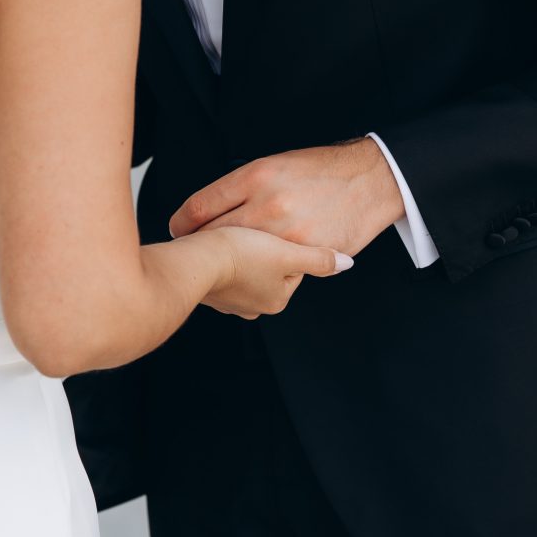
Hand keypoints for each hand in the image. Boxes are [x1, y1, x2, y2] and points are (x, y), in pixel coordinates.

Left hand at [170, 137, 405, 260]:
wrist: (369, 181)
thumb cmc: (320, 170)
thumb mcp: (274, 165)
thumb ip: (241, 188)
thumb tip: (207, 214)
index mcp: (255, 175)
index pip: (200, 206)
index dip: (181, 223)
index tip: (178, 231)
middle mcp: (266, 203)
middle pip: (213, 234)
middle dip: (198, 245)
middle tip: (191, 252)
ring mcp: (286, 232)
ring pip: (239, 255)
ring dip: (225, 262)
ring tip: (219, 263)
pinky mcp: (305, 252)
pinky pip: (269, 267)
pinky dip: (257, 271)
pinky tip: (252, 270)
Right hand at [201, 224, 350, 320]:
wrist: (191, 261)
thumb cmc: (237, 257)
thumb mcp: (287, 253)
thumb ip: (318, 258)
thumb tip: (345, 263)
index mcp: (276, 299)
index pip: (292, 266)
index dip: (286, 244)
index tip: (277, 231)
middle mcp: (252, 305)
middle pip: (269, 267)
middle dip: (263, 248)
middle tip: (254, 233)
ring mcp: (228, 299)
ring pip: (244, 266)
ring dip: (241, 251)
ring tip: (235, 237)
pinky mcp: (207, 288)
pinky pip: (221, 267)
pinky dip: (221, 256)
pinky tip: (218, 244)